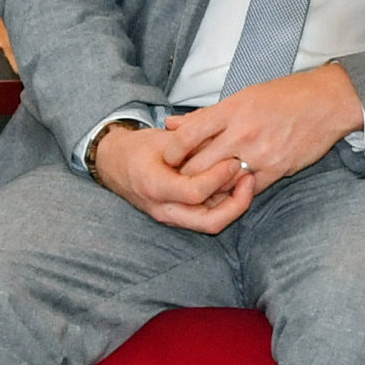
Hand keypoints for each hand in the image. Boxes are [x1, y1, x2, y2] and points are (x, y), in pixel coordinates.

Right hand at [92, 120, 257, 234]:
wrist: (115, 164)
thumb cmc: (140, 148)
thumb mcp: (165, 140)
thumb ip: (194, 144)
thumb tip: (228, 144)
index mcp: (155, 186)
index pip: (195, 193)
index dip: (218, 177)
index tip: (232, 161)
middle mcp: (163, 208)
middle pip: (209, 222)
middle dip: (237, 204)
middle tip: (249, 179)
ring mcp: (170, 216)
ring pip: (211, 224)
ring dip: (234, 206)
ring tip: (247, 181)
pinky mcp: (178, 217)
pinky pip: (206, 218)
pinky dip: (224, 205)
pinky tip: (235, 186)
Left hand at [159, 64, 364, 195]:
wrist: (328, 103)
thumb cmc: (286, 96)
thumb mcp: (243, 96)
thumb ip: (207, 115)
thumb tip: (172, 125)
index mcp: (231, 110)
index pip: (187, 136)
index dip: (171, 152)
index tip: (166, 158)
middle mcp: (242, 133)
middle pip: (198, 166)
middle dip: (184, 176)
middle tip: (178, 180)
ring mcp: (260, 153)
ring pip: (220, 182)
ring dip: (209, 188)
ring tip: (201, 188)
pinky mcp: (277, 169)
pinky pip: (247, 189)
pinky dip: (235, 191)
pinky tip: (230, 188)